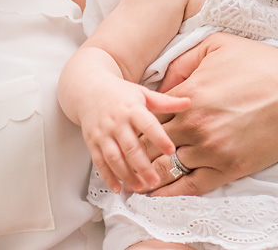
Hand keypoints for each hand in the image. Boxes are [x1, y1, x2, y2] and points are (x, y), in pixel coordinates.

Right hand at [78, 77, 188, 192]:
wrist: (89, 89)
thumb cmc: (121, 94)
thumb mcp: (143, 93)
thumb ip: (165, 102)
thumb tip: (189, 102)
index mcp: (132, 108)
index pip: (148, 124)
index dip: (159, 138)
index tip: (171, 151)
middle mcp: (116, 121)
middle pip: (130, 147)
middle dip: (142, 166)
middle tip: (155, 180)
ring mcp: (102, 133)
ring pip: (114, 157)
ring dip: (126, 174)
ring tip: (139, 187)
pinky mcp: (92, 142)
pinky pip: (99, 162)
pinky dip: (107, 176)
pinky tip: (117, 188)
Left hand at [136, 32, 277, 196]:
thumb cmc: (261, 64)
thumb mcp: (216, 46)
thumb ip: (181, 62)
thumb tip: (160, 84)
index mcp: (188, 95)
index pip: (147, 116)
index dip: (134, 124)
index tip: (123, 129)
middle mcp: (195, 125)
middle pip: (151, 145)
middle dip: (134, 152)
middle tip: (121, 159)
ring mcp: (212, 149)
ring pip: (168, 169)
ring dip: (149, 175)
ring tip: (132, 180)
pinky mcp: (230, 168)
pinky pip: (192, 186)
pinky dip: (172, 193)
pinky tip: (158, 196)